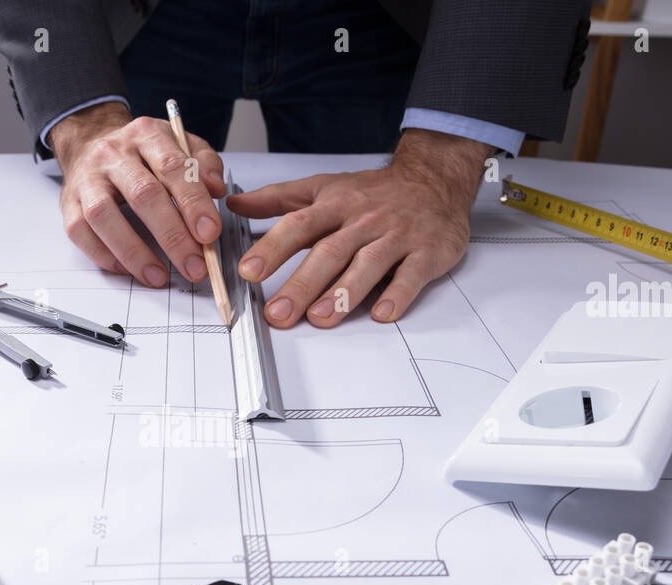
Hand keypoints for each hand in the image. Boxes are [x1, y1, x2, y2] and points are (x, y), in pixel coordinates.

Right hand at [50, 101, 226, 287]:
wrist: (91, 143)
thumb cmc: (142, 154)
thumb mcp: (179, 145)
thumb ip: (203, 164)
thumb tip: (216, 190)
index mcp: (146, 135)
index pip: (173, 167)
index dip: (193, 203)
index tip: (210, 233)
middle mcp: (113, 154)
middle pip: (142, 195)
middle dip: (172, 236)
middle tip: (194, 266)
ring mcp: (87, 179)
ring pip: (104, 216)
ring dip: (134, 252)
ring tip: (159, 276)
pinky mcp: (68, 203)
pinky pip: (80, 232)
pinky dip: (104, 255)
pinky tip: (128, 269)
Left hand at [225, 129, 491, 327]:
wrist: (435, 180)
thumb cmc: (374, 192)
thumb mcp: (325, 187)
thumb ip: (279, 199)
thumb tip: (236, 204)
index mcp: (335, 205)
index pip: (299, 225)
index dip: (273, 248)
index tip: (249, 270)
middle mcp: (364, 221)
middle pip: (329, 252)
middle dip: (302, 284)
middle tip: (278, 313)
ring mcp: (396, 237)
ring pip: (367, 265)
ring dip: (344, 293)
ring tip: (321, 318)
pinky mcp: (426, 253)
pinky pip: (411, 275)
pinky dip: (398, 295)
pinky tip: (382, 314)